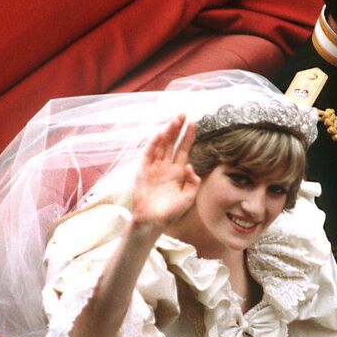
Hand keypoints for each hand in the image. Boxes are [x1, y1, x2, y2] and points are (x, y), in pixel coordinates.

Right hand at [132, 115, 200, 230]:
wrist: (153, 222)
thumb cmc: (170, 212)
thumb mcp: (188, 198)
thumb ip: (193, 182)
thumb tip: (190, 166)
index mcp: (177, 172)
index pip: (183, 150)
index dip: (188, 137)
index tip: (193, 123)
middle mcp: (166, 167)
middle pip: (172, 144)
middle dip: (177, 129)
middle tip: (183, 114)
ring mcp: (154, 168)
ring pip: (161, 146)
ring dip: (167, 133)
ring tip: (174, 120)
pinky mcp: (143, 171)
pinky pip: (148, 155)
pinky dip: (153, 144)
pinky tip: (160, 134)